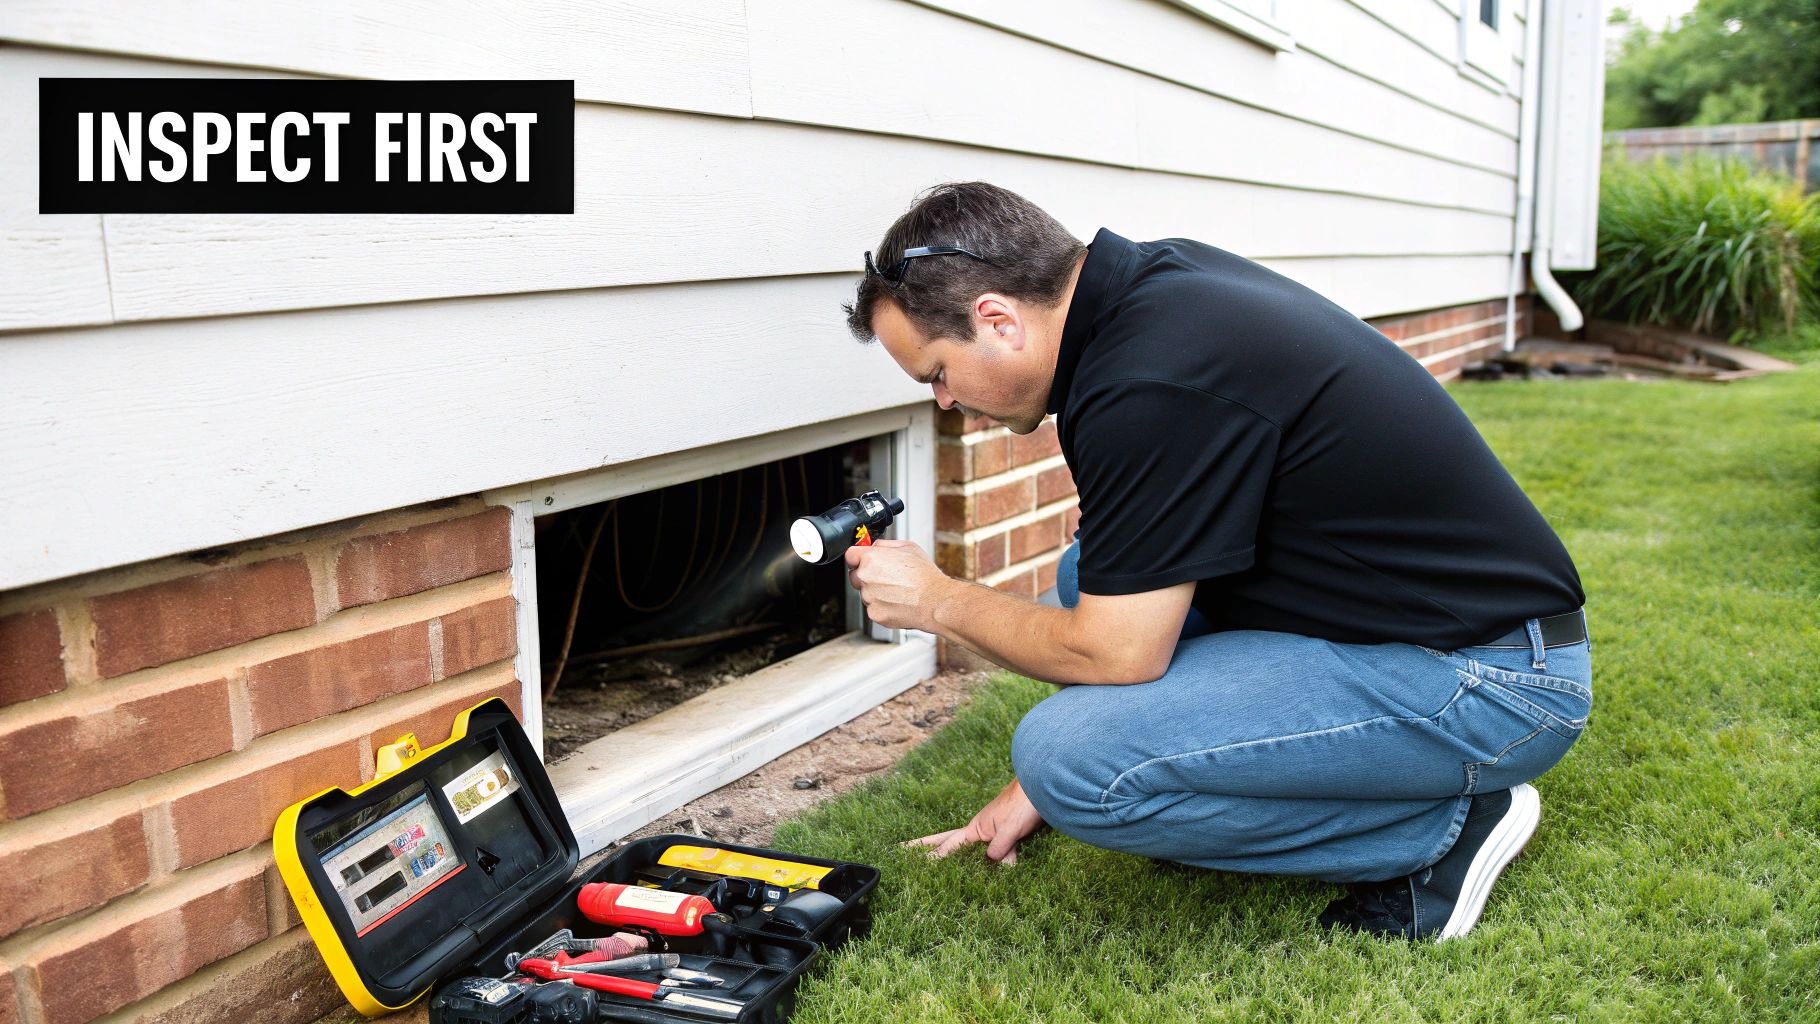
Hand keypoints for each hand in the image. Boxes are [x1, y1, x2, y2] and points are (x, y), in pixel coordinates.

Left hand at [844, 539, 948, 631]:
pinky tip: (897, 602)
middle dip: (866, 576)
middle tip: (886, 577)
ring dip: (875, 592)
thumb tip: (874, 546)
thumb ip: (885, 545)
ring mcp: (869, 597)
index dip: (858, 557)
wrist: (935, 601)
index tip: (862, 560)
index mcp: (871, 558)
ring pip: (865, 594)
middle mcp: (866, 577)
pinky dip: (883, 606)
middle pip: (855, 576)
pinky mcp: (874, 613)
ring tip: (897, 591)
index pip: (850, 555)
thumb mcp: (908, 547)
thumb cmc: (925, 575)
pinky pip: (873, 608)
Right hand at [905, 777, 1044, 865]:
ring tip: (929, 857)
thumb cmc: (1025, 804)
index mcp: (976, 828)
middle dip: (927, 846)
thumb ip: (1000, 848)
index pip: (950, 846)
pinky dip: (981, 857)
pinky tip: (978, 863)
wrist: (1044, 786)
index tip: (916, 867)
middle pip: (948, 840)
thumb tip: (992, 865)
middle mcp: (979, 829)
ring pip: (966, 846)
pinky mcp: (1005, 832)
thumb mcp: (1011, 829)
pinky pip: (989, 849)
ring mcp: (991, 830)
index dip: (935, 858)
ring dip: (949, 852)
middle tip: (902, 849)